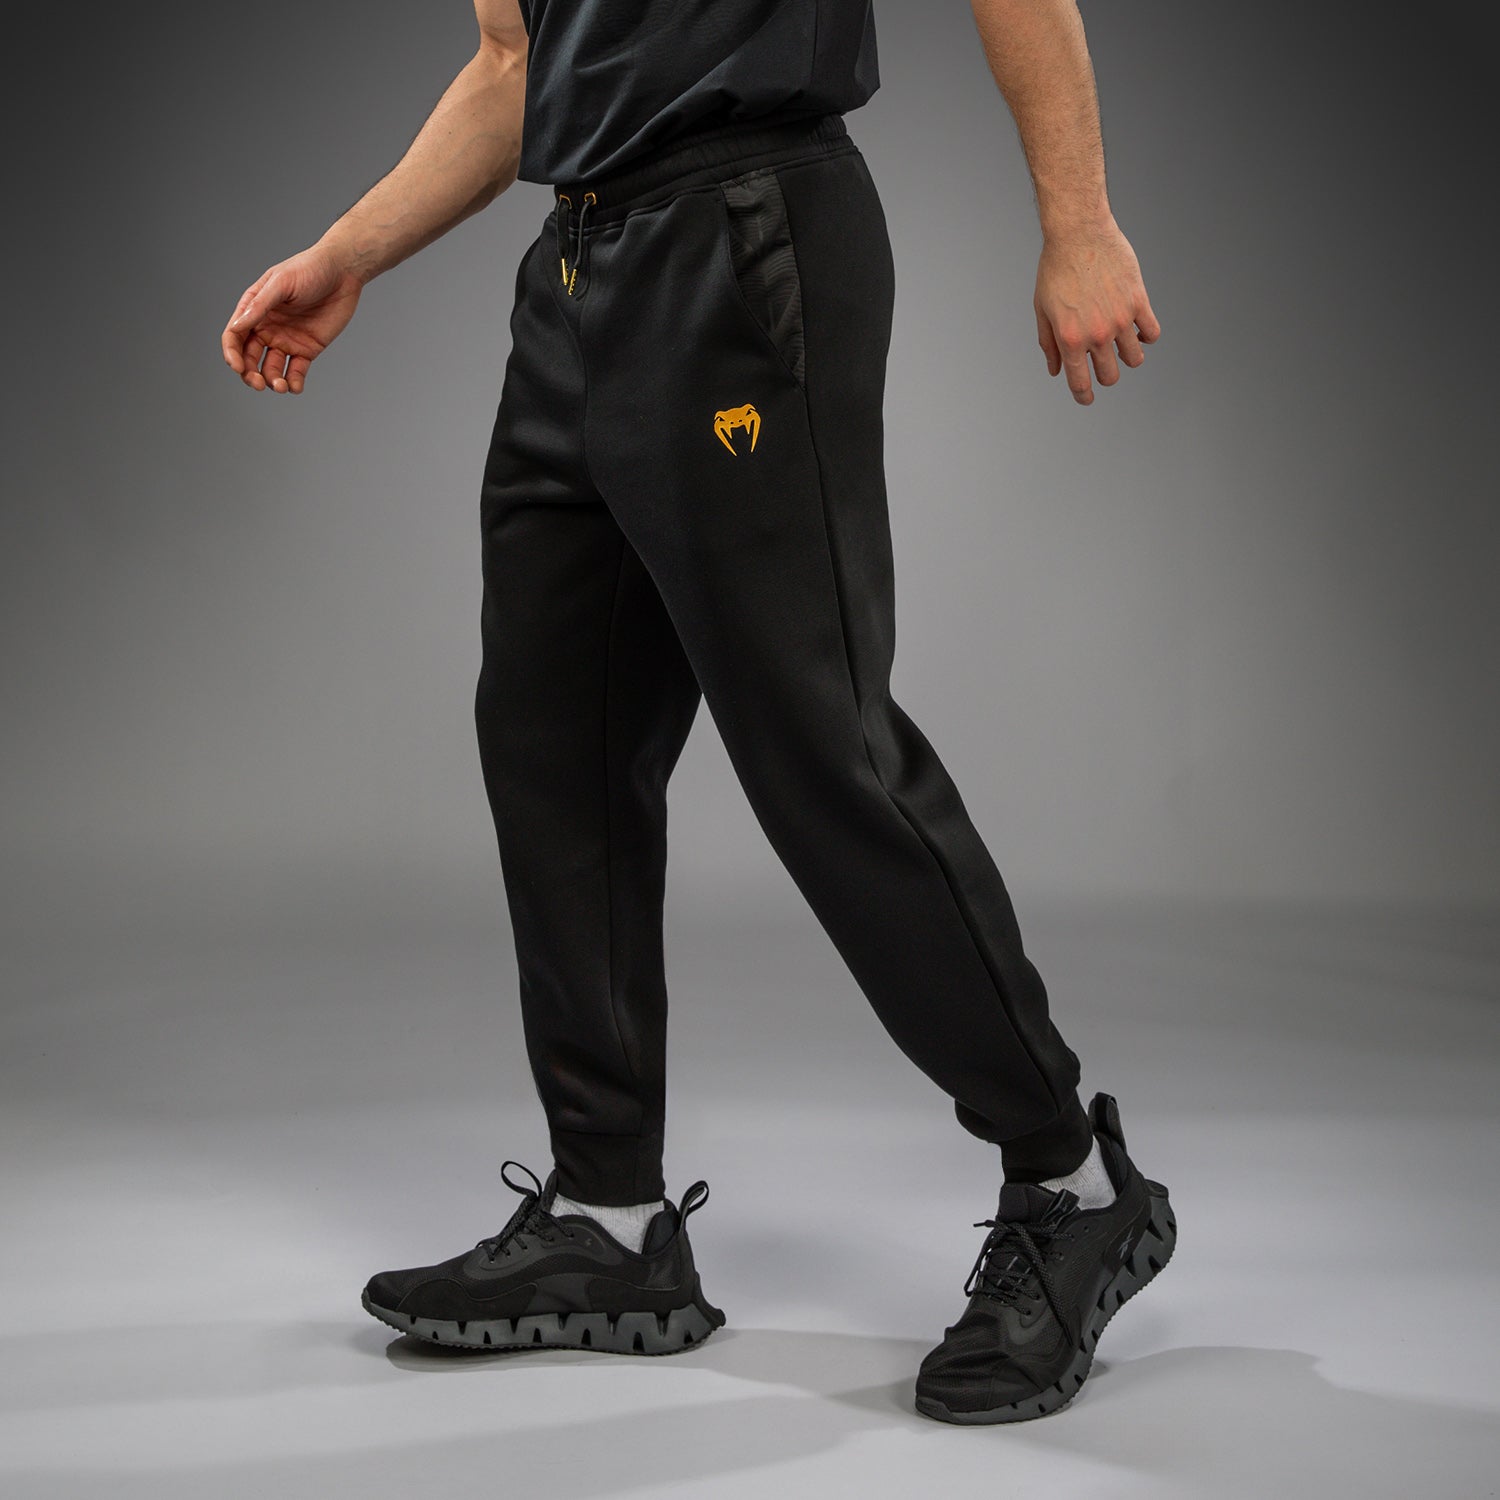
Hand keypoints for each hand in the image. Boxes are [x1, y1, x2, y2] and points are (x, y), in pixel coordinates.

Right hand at [221, 245, 363, 393]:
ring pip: (272, 369)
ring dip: (272, 381)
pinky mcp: (307, 349)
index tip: (238, 367)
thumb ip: (259, 306)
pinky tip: (295, 387)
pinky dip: (294, 383)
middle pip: (250, 358)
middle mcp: (267, 328)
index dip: (232, 354)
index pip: (234, 337)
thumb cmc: (309, 269)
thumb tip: (236, 327)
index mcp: (254, 310)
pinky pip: (297, 372)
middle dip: (250, 374)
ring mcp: (287, 340)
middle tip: (258, 383)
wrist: (343, 273)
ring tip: (281, 386)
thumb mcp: (281, 283)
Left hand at [1034, 218, 1159, 405]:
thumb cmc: (1056, 269)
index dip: (1083, 396)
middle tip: (1103, 365)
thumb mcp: (1042, 310)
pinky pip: (1152, 332)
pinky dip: (1147, 337)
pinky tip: (1138, 330)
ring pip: (1135, 359)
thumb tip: (1057, 371)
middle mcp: (1097, 334)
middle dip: (1106, 376)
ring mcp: (1120, 319)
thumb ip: (1049, 344)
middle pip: (1111, 375)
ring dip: (1129, 358)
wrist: (1079, 233)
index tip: (1086, 399)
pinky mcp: (1139, 301)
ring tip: (1121, 346)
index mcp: (1071, 339)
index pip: (1080, 382)